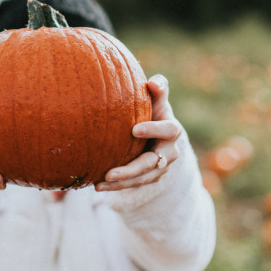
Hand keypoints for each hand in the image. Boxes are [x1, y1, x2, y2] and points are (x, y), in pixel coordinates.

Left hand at [96, 74, 181, 190]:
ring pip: (142, 178)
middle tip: (110, 173)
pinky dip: (117, 187)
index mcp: (172, 130)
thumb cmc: (154, 110)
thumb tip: (152, 82)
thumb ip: (159, 89)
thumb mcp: (157, 100)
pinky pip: (133, 185)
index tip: (134, 130)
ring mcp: (160, 168)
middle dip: (132, 169)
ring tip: (99, 185)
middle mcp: (170, 152)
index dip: (153, 130)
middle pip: (152, 163)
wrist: (158, 134)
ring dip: (121, 183)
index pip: (168, 130)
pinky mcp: (150, 177)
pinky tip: (97, 186)